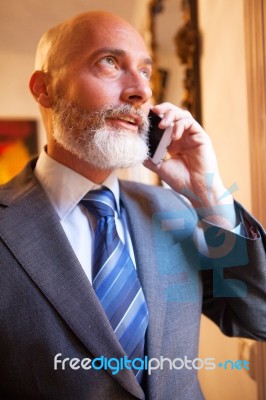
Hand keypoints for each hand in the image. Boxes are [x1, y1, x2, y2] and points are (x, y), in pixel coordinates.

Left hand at [144, 103, 236, 227]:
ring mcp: (192, 136)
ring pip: (182, 114)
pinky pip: (190, 122)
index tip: (144, 116)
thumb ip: (150, 157)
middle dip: (163, 109)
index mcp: (173, 143)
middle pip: (173, 114)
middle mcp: (183, 137)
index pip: (164, 123)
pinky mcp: (201, 137)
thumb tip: (136, 149)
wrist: (197, 190)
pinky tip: (174, 136)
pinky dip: (180, 125)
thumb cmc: (181, 181)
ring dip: (171, 115)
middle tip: (153, 111)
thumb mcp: (160, 167)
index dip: (155, 117)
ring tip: (162, 124)